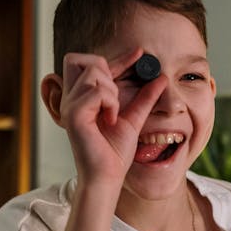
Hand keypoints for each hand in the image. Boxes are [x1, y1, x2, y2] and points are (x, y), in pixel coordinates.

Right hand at [44, 48, 166, 186]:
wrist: (107, 176)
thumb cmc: (115, 152)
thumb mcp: (134, 118)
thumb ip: (145, 97)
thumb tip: (161, 77)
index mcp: (82, 98)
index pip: (94, 64)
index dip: (119, 57)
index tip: (141, 53)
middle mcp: (71, 98)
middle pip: (81, 58)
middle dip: (105, 69)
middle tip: (115, 98)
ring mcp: (69, 105)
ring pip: (93, 73)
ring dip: (111, 91)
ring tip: (113, 113)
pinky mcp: (73, 114)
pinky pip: (96, 91)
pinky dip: (110, 102)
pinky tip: (110, 119)